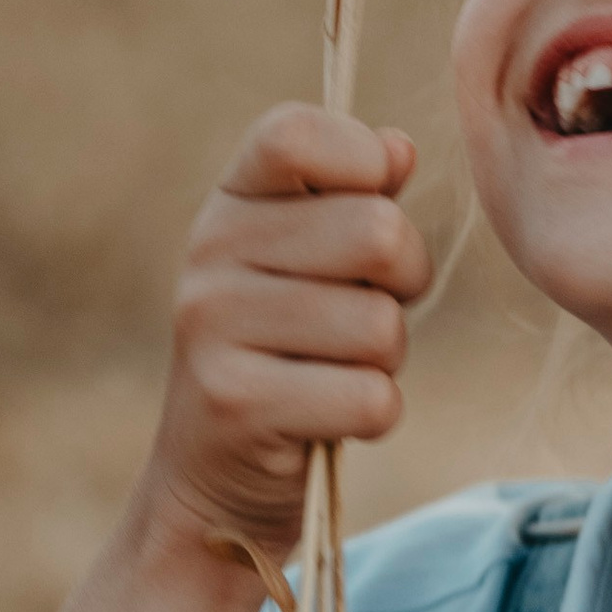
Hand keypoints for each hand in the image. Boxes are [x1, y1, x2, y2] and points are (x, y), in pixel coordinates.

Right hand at [142, 106, 432, 565]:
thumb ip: (358, 198)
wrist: (218, 478)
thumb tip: (398, 148)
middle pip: (378, 233)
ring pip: (382, 326)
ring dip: (385, 359)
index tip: (372, 202)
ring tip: (333, 370)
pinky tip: (325, 418)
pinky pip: (371, 397)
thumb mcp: (315, 262)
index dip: (361, 162)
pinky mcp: (236, 402)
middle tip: (362, 316)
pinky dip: (373, 416)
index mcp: (232, 201)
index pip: (297, 132)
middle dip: (403, 284)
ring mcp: (214, 326)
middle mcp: (209, 251)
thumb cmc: (293, 352)